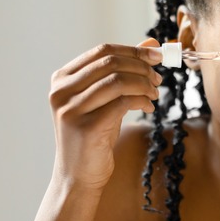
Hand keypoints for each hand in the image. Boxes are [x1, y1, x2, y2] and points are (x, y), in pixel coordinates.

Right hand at [48, 38, 162, 189]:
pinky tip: (148, 106)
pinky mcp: (86, 127)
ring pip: (117, 81)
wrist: (78, 176)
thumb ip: (122, 71)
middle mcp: (61, 91)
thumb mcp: (106, 99)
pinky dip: (141, 100)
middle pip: (110, 63)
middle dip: (141, 67)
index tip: (158, 55)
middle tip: (158, 78)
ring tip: (155, 93)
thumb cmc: (94, 135)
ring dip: (143, 84)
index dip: (133, 51)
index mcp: (62, 79)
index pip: (102, 51)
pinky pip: (121, 103)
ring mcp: (71, 109)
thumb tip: (151, 44)